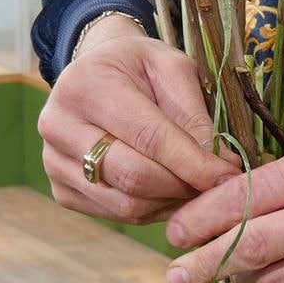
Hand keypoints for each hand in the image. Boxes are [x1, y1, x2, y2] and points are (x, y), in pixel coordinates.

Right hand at [37, 22, 238, 223]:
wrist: (96, 74)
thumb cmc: (139, 68)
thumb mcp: (172, 69)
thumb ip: (195, 114)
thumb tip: (223, 166)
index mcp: (86, 85)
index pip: (149, 137)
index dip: (194, 163)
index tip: (230, 176)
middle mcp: (58, 125)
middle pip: (134, 177)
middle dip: (184, 187)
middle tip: (216, 185)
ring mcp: (54, 162)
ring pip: (126, 204)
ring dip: (170, 203)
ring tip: (194, 187)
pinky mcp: (61, 190)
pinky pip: (115, 214)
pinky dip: (151, 210)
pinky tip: (167, 192)